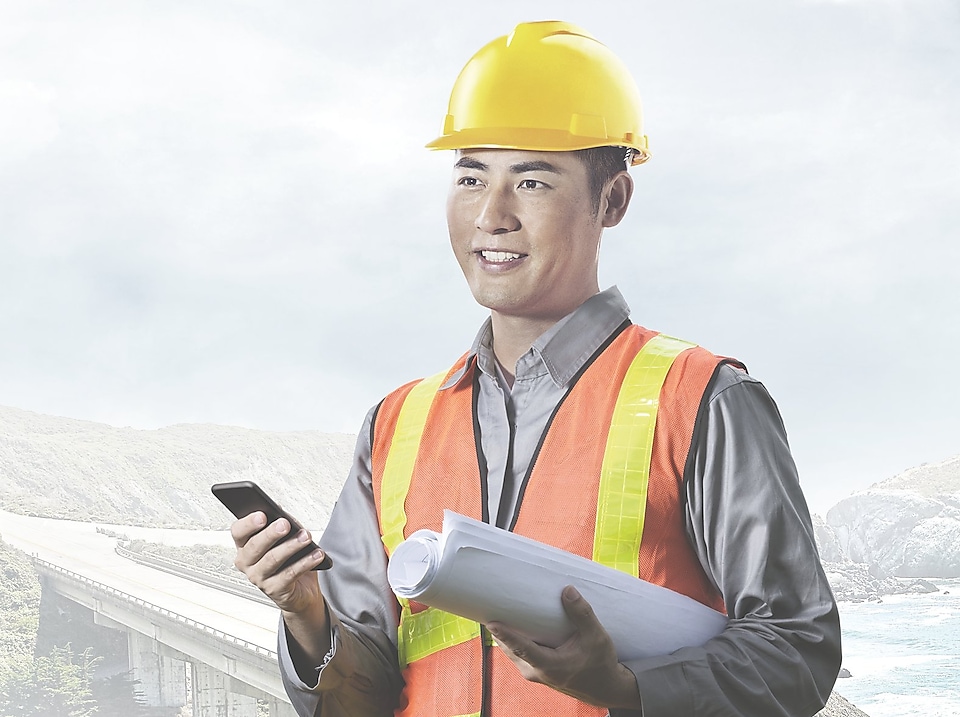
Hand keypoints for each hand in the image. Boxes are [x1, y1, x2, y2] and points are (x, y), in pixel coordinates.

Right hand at [231, 511, 326, 612]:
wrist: (301, 589)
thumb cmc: (289, 559)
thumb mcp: (285, 538)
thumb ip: (282, 525)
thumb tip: (284, 516)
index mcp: (245, 545)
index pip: (238, 532)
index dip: (248, 523)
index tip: (262, 515)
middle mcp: (247, 563)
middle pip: (254, 546)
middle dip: (271, 534)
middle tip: (285, 524)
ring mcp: (259, 578)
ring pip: (272, 559)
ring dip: (291, 546)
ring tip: (306, 537)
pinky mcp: (274, 590)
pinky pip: (289, 574)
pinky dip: (305, 563)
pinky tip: (316, 555)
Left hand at [486, 586, 640, 709]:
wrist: (605, 688)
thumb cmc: (601, 663)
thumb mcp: (596, 637)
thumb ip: (582, 613)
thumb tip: (567, 590)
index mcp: (549, 665)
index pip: (521, 649)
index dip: (505, 635)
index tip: (490, 622)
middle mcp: (537, 672)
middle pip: (510, 649)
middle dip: (498, 631)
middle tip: (489, 605)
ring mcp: (534, 674)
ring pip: (511, 653)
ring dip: (504, 636)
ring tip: (497, 611)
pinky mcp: (536, 672)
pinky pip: (517, 655)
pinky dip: (512, 642)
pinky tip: (513, 627)